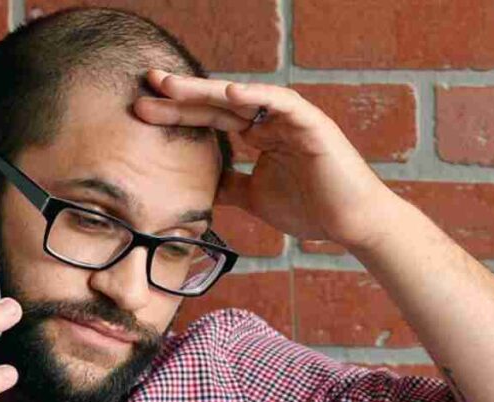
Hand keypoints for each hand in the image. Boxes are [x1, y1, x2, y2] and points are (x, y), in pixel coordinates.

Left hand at [132, 68, 398, 250]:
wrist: (351, 223)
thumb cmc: (312, 210)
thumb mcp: (256, 198)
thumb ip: (230, 187)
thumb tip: (202, 188)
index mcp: (259, 134)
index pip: (211, 119)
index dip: (178, 113)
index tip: (142, 111)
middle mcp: (271, 120)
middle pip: (218, 103)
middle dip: (181, 95)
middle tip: (146, 85)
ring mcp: (290, 119)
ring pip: (244, 97)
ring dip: (207, 90)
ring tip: (173, 86)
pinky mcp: (311, 124)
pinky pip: (281, 103)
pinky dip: (257, 97)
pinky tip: (229, 93)